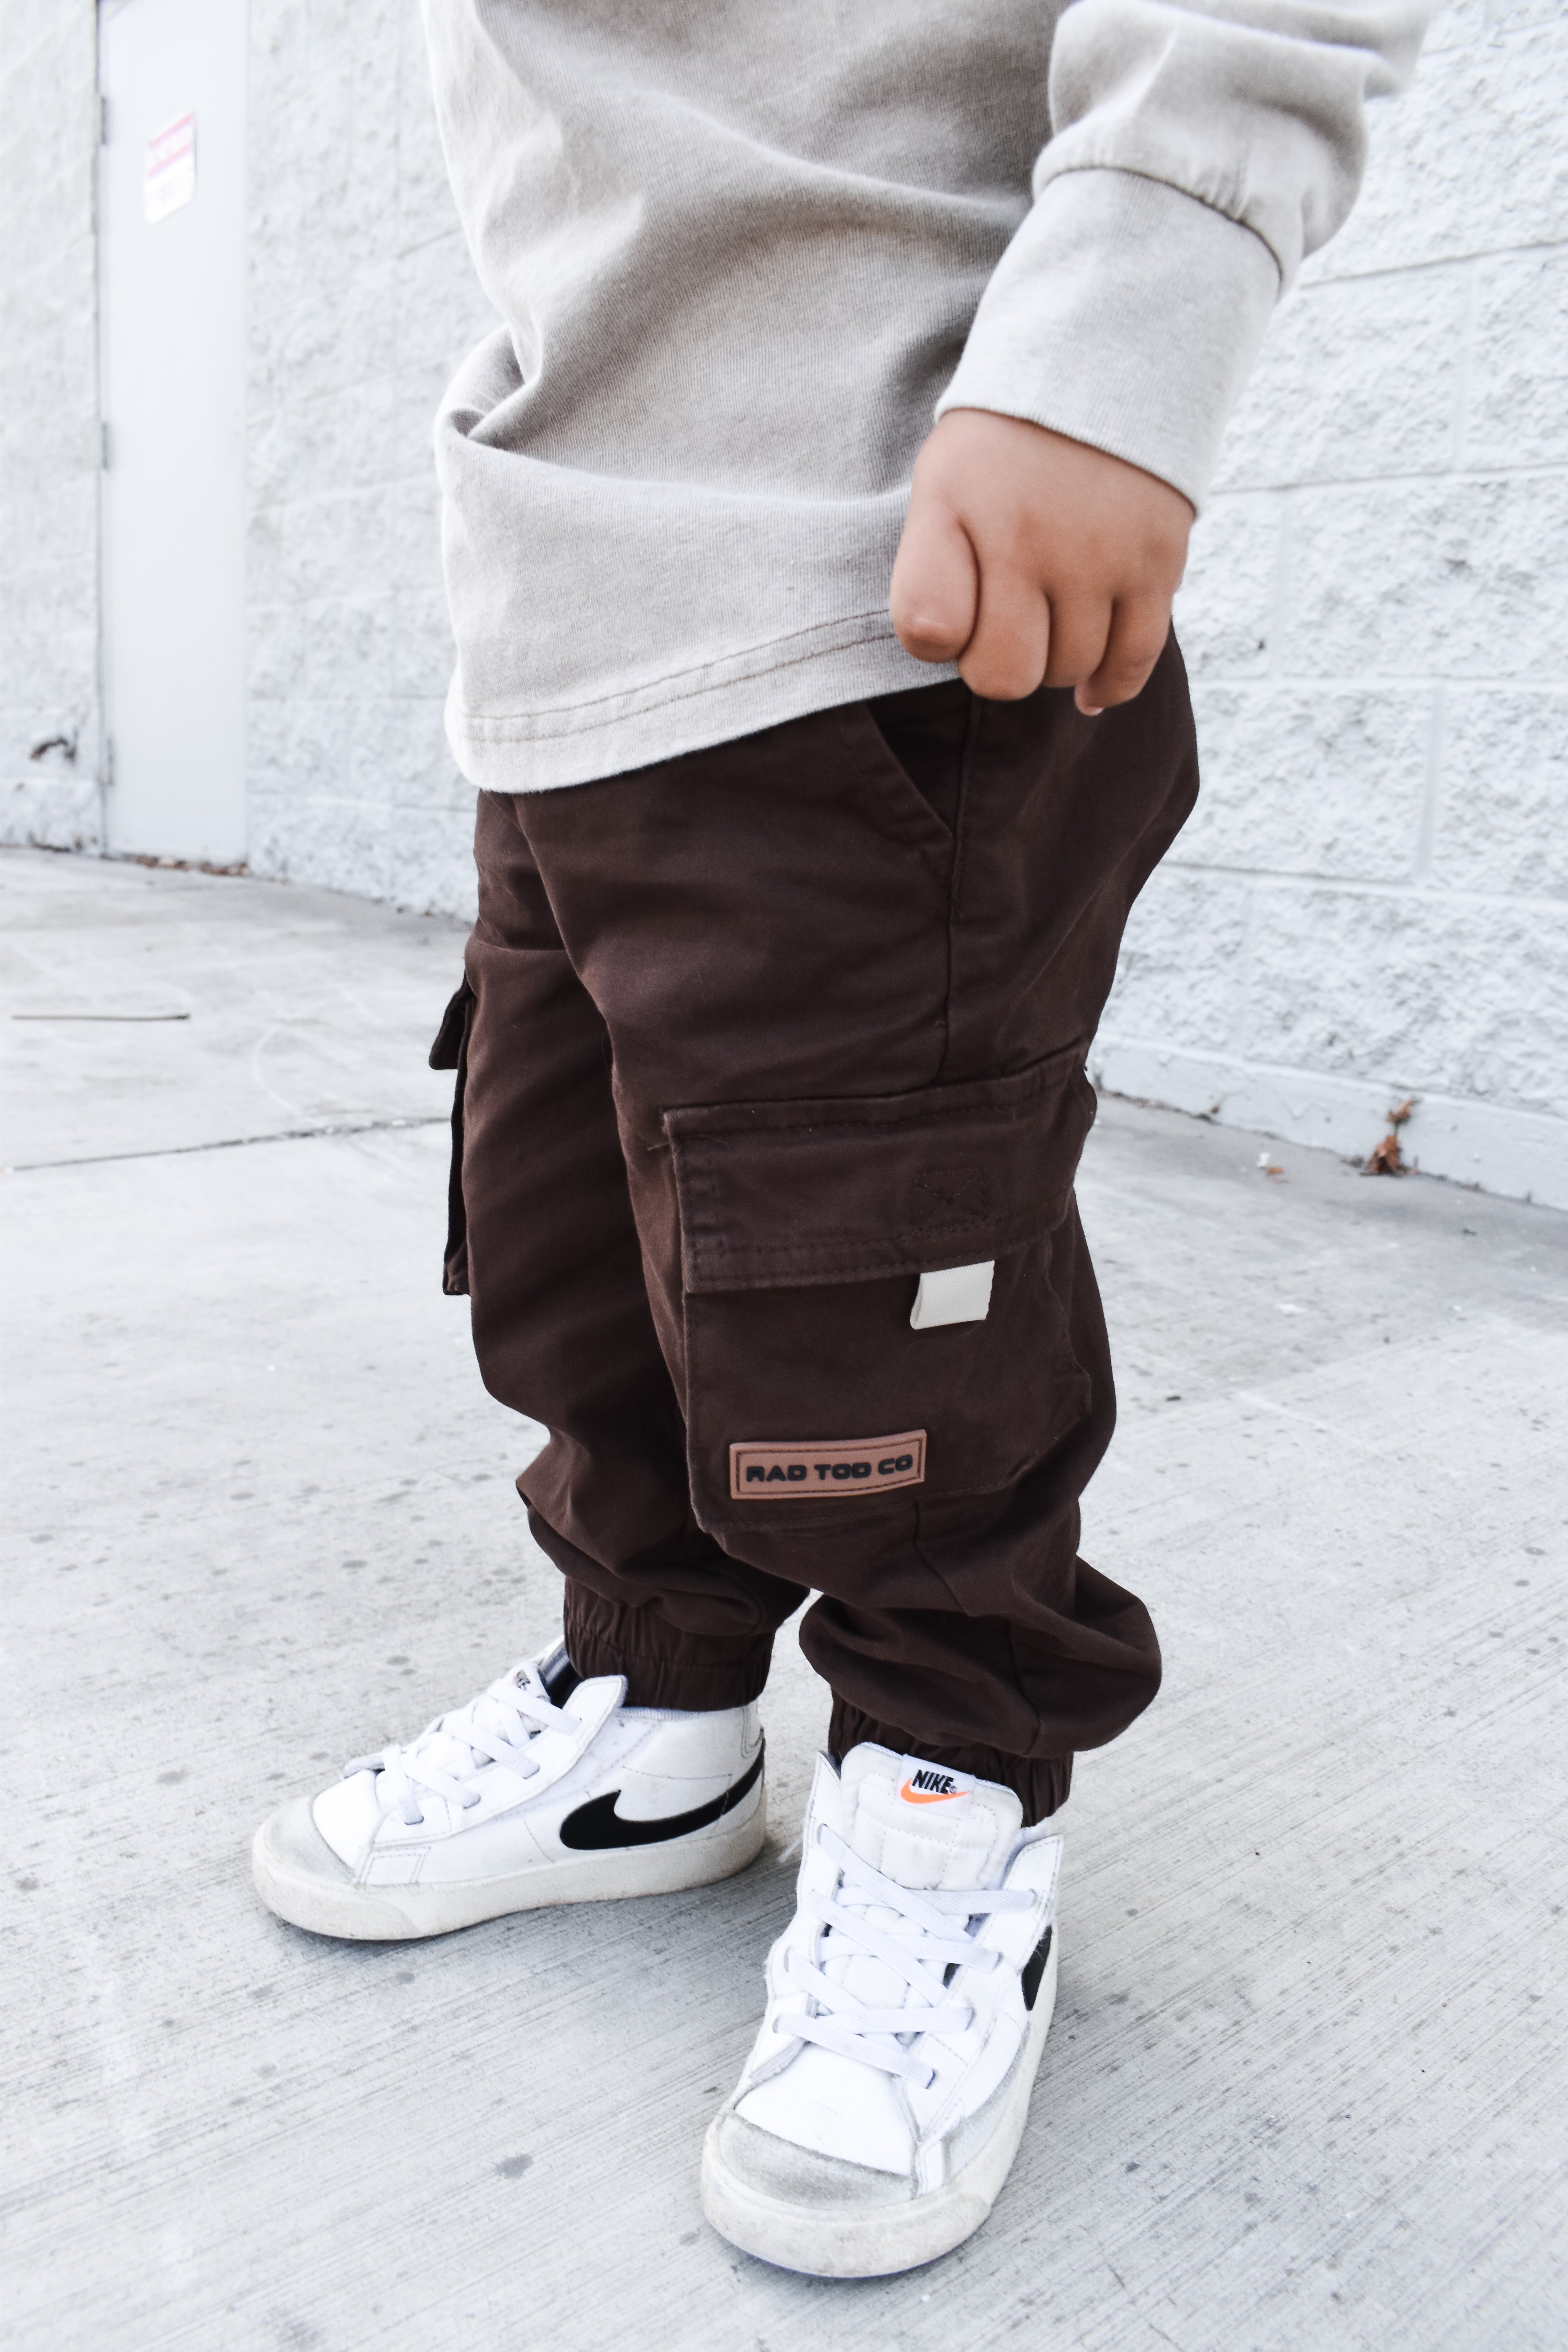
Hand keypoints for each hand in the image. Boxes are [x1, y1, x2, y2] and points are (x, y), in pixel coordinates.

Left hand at [889, 409, 1193, 711]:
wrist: (1106, 361)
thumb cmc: (1005, 451)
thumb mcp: (941, 485)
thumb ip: (932, 572)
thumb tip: (954, 659)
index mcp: (956, 507)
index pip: (928, 630)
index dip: (938, 640)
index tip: (953, 610)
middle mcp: (1027, 535)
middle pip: (1003, 674)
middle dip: (999, 662)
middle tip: (1008, 620)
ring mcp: (1098, 553)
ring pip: (1068, 670)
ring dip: (1055, 661)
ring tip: (1052, 618)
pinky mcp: (1157, 563)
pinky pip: (1133, 661)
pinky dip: (1110, 685)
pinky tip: (1092, 689)